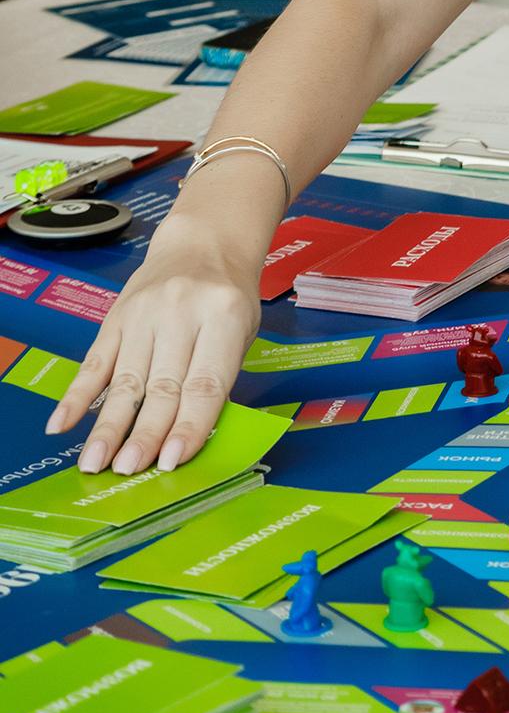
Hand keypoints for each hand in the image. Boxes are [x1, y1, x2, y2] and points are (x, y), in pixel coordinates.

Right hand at [44, 218, 260, 474]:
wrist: (203, 242)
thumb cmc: (227, 296)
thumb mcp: (242, 331)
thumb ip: (219, 378)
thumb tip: (187, 438)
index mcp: (224, 315)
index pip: (205, 383)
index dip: (188, 426)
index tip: (173, 461)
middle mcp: (181, 312)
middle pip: (162, 386)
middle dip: (144, 434)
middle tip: (129, 471)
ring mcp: (143, 313)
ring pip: (125, 380)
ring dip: (108, 427)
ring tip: (95, 463)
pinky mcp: (115, 316)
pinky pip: (93, 360)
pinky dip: (76, 396)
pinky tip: (61, 424)